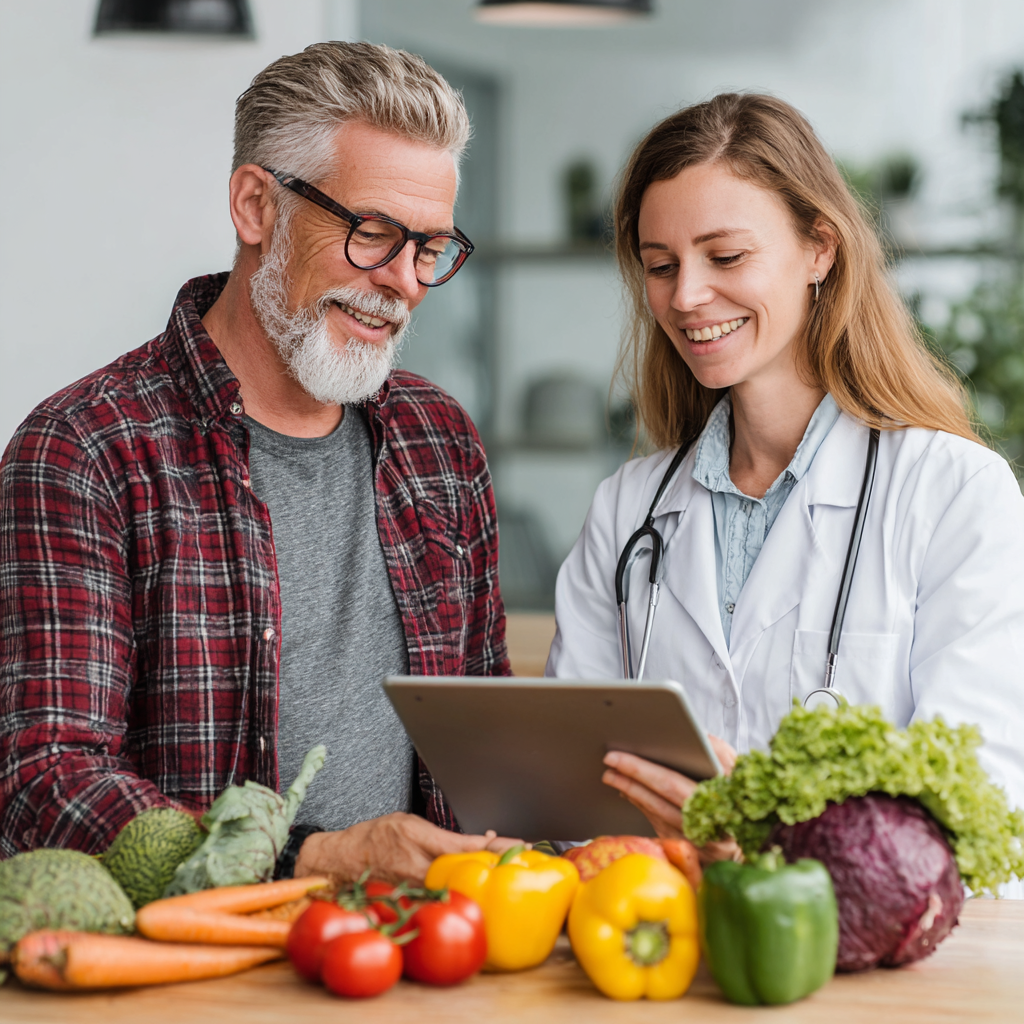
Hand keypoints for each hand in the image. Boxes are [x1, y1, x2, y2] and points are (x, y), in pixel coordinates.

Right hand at [292, 812, 522, 884]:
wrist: (336, 862)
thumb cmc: (372, 838)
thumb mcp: (408, 823)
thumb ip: (445, 836)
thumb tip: (484, 840)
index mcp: (418, 842)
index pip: (466, 847)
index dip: (495, 848)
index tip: (520, 845)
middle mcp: (416, 869)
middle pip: (465, 872)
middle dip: (495, 866)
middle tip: (521, 860)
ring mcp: (412, 891)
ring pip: (454, 890)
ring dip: (480, 883)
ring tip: (506, 877)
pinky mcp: (407, 907)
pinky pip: (438, 904)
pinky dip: (459, 897)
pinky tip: (474, 893)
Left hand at [602, 735, 739, 864]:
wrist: (753, 834)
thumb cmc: (741, 793)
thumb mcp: (736, 766)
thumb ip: (715, 749)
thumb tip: (691, 733)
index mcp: (723, 801)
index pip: (673, 784)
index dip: (644, 770)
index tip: (622, 755)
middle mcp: (711, 826)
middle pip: (661, 799)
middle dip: (633, 777)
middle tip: (610, 760)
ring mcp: (700, 843)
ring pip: (658, 814)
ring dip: (632, 792)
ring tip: (612, 773)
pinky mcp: (691, 852)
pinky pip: (659, 825)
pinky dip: (643, 806)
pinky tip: (629, 792)